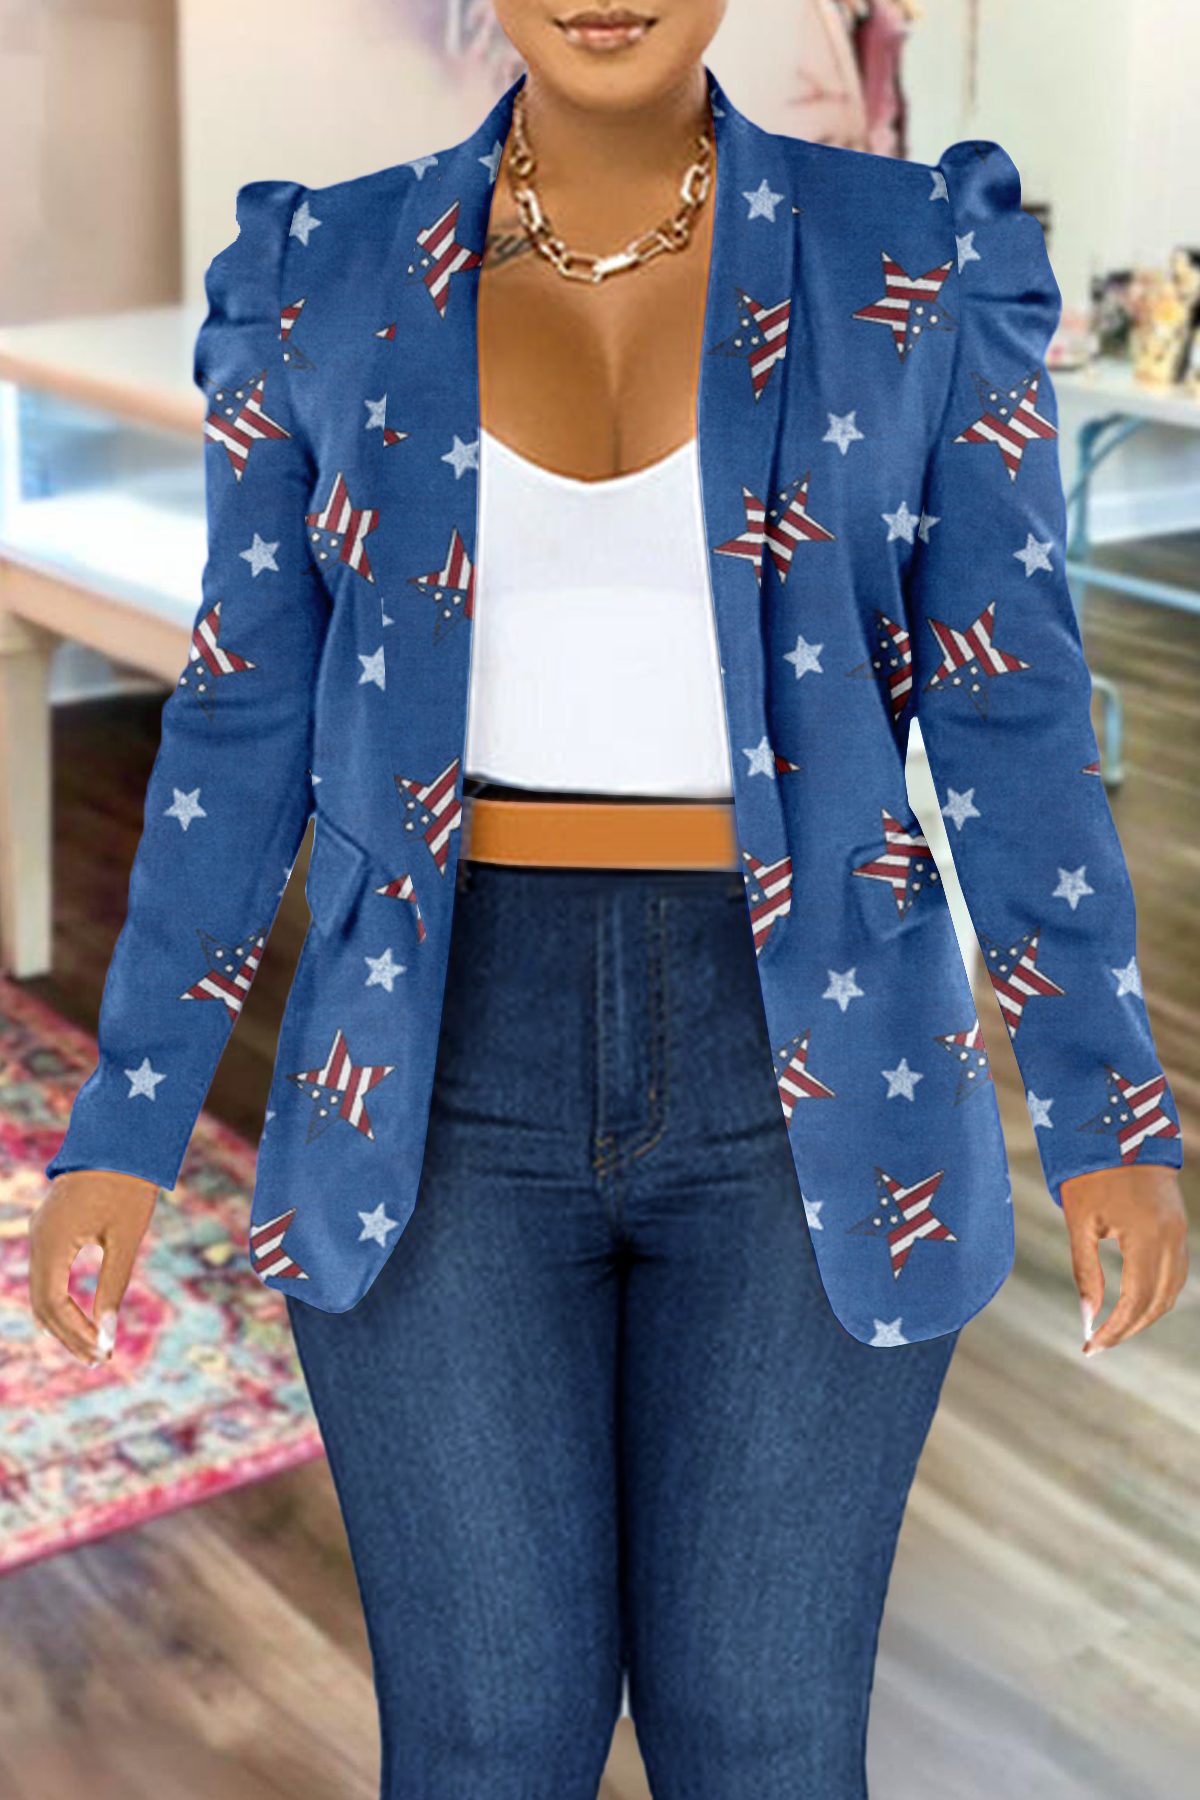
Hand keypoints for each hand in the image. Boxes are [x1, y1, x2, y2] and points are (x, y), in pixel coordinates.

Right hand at [28, 1171, 158, 1367]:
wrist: (121, 1133)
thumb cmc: (129, 1183)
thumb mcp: (126, 1238)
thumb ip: (114, 1287)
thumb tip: (109, 1335)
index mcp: (52, 1242)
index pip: (53, 1304)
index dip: (75, 1334)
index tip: (104, 1353)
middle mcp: (38, 1238)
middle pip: (42, 1302)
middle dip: (68, 1333)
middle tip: (100, 1359)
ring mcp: (41, 1230)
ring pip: (42, 1289)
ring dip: (64, 1319)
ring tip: (94, 1347)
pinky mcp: (51, 1226)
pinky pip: (48, 1272)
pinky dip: (63, 1298)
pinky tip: (84, 1316)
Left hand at [1060, 1165, 1187, 1356]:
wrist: (1121, 1129)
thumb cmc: (1091, 1172)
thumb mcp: (1080, 1221)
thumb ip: (1085, 1270)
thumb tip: (1087, 1315)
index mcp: (1147, 1235)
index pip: (1136, 1300)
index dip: (1115, 1329)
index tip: (1090, 1346)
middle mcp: (1172, 1238)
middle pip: (1158, 1302)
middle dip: (1128, 1328)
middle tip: (1097, 1344)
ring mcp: (1180, 1233)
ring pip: (1171, 1291)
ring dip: (1145, 1315)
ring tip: (1112, 1329)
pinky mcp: (1179, 1228)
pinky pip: (1174, 1273)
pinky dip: (1156, 1294)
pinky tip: (1132, 1304)